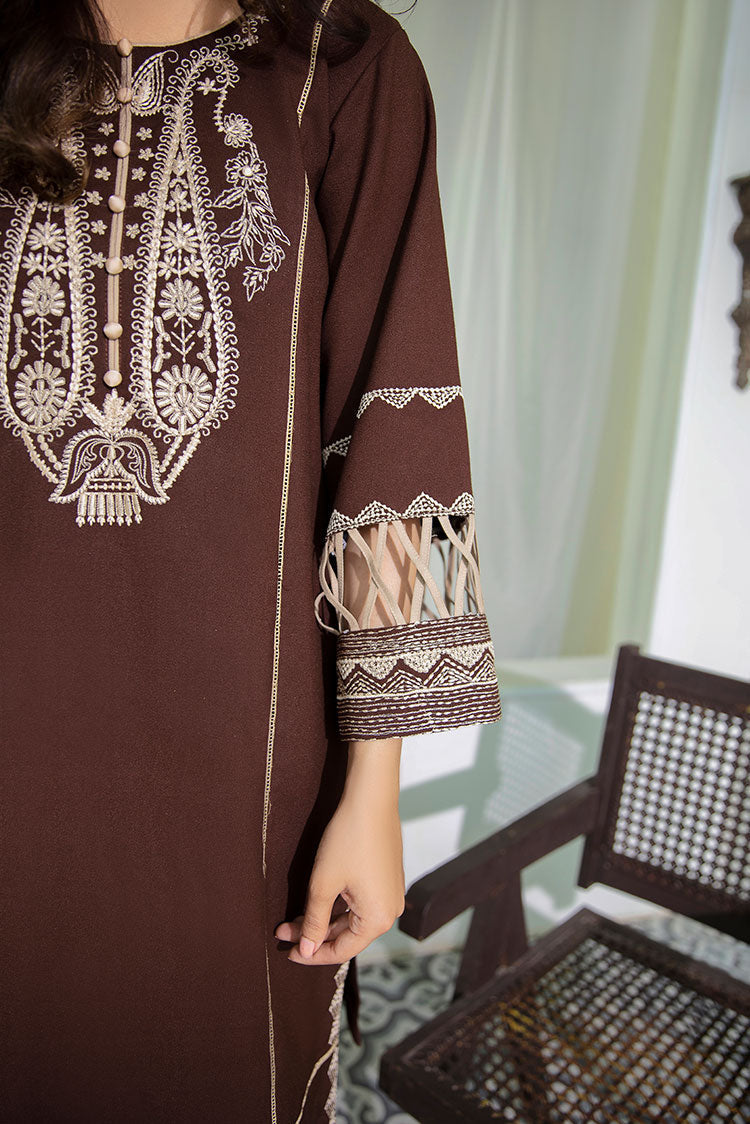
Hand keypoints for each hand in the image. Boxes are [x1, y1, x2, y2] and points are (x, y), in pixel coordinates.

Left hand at [274, 743, 404, 963]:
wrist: (371, 799)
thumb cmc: (348, 840)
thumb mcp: (323, 885)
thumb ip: (314, 922)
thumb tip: (307, 950)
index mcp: (378, 919)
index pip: (341, 950)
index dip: (311, 954)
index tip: (286, 951)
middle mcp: (390, 910)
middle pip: (346, 934)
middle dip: (313, 933)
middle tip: (282, 930)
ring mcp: (391, 893)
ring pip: (351, 917)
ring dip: (322, 918)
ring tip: (292, 917)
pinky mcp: (387, 877)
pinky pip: (360, 901)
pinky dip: (336, 905)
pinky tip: (315, 900)